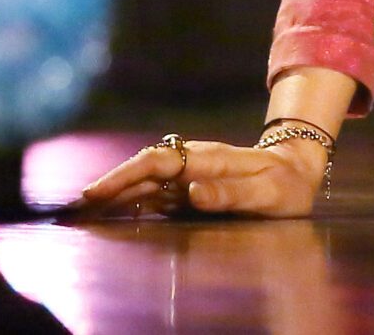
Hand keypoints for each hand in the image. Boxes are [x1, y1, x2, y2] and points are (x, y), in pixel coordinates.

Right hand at [64, 134, 328, 219]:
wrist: (297, 172)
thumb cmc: (284, 186)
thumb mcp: (267, 193)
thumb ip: (231, 193)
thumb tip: (191, 192)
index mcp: (208, 159)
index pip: (158, 162)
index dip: (124, 175)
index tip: (96, 193)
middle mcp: (193, 162)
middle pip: (143, 168)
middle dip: (109, 185)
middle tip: (76, 208)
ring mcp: (189, 174)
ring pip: (145, 180)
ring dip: (115, 192)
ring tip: (85, 212)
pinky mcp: (189, 187)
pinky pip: (155, 192)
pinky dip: (131, 200)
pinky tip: (114, 214)